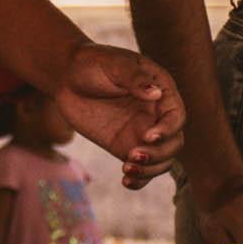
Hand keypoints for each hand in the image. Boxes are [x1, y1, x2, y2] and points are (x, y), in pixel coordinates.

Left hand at [48, 43, 185, 188]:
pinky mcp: (125, 146)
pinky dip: (139, 180)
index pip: (176, 116)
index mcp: (161, 91)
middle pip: (174, 143)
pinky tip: (126, 181)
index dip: (167, 130)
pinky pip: (141, 169)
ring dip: (150, 170)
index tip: (147, 136)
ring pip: (162, 160)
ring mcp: (142, 132)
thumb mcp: (114, 63)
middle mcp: (156, 114)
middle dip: (159, 154)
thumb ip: (134, 77)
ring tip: (126, 169)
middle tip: (132, 154)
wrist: (66, 76)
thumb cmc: (92, 62)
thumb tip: (156, 93)